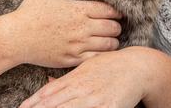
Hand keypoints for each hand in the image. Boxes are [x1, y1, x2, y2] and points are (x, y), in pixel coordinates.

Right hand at [8, 0, 122, 67]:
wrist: (15, 38)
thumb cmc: (28, 13)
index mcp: (77, 9)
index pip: (109, 10)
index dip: (116, 12)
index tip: (115, 13)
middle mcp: (81, 27)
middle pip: (113, 28)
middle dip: (116, 27)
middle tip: (113, 26)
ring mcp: (78, 45)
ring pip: (109, 45)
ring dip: (112, 42)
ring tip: (109, 40)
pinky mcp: (72, 59)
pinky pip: (96, 59)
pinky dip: (102, 56)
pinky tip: (98, 52)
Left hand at [19, 47, 151, 107]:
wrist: (138, 67)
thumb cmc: (111, 66)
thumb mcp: (86, 67)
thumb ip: (67, 78)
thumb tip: (47, 80)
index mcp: (75, 78)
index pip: (48, 93)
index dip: (32, 103)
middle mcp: (81, 89)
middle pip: (54, 105)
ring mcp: (94, 99)